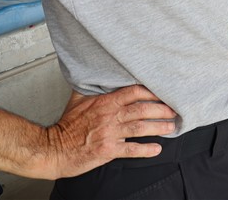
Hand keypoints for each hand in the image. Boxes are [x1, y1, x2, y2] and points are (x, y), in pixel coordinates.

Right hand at [41, 85, 176, 178]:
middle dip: (162, 109)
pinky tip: (157, 149)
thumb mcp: (77, 100)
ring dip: (159, 127)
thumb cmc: (65, 126)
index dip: (152, 92)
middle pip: (143, 109)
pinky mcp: (108, 150)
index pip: (134, 92)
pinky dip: (146, 150)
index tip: (164, 93)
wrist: (52, 149)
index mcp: (105, 102)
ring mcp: (110, 133)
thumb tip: (99, 75)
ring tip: (171, 127)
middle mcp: (110, 116)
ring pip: (141, 128)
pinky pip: (131, 150)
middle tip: (175, 110)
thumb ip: (92, 88)